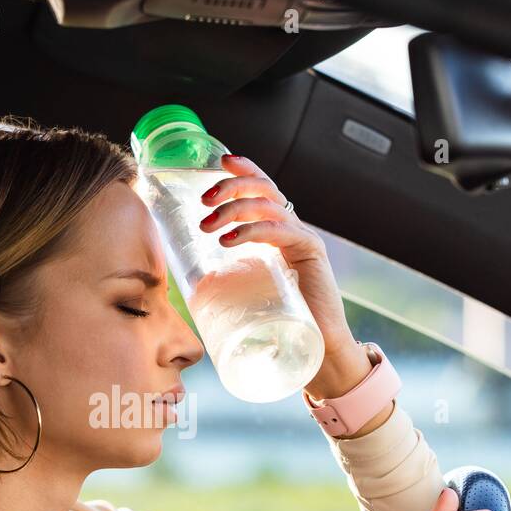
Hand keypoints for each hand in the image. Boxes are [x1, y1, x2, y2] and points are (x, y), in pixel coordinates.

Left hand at [198, 154, 351, 351]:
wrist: (318, 348)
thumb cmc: (282, 323)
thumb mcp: (250, 290)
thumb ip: (232, 279)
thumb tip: (192, 284)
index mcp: (280, 232)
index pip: (263, 189)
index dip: (244, 171)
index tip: (220, 162)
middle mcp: (293, 229)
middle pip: (264, 189)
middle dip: (232, 186)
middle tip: (204, 200)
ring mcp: (304, 239)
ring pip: (268, 206)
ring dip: (233, 209)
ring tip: (208, 225)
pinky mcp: (311, 253)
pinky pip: (279, 231)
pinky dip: (251, 230)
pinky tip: (229, 239)